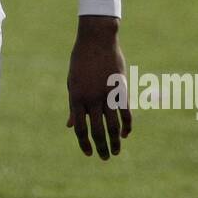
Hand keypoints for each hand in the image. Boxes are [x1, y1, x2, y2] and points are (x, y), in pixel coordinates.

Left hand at [66, 15, 131, 159]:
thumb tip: (71, 126)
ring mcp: (106, 94)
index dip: (84, 144)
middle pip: (96, 131)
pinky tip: (126, 134)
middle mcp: (91, 99)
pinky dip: (127, 125)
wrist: (96, 39)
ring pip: (113, 125)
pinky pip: (125, 112)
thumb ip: (74, 106)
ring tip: (116, 152)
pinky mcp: (120, 89)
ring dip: (115, 141)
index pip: (80, 129)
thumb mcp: (72, 83)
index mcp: (76, 98)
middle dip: (101, 147)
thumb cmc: (81, 61)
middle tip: (105, 158)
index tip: (89, 153)